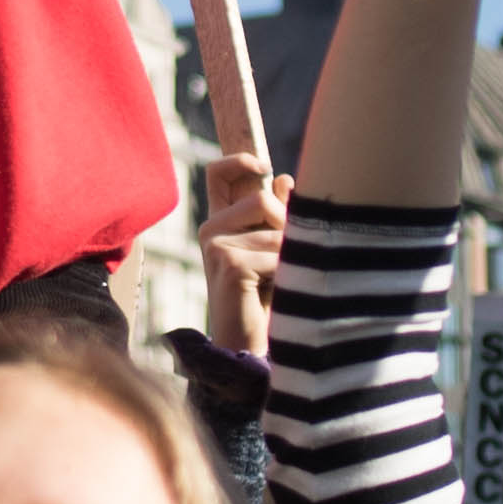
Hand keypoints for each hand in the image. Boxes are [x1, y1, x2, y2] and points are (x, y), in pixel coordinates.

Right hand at [198, 152, 284, 325]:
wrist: (248, 343)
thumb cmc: (264, 297)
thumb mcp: (273, 250)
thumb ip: (277, 216)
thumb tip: (284, 178)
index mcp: (219, 222)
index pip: (218, 173)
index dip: (240, 160)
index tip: (264, 166)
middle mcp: (211, 229)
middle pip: (262, 198)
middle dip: (287, 224)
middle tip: (289, 257)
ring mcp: (216, 245)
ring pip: (276, 229)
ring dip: (291, 255)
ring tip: (280, 282)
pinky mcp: (229, 263)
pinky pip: (277, 252)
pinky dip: (288, 271)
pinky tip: (277, 291)